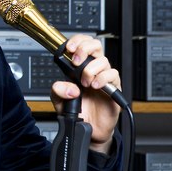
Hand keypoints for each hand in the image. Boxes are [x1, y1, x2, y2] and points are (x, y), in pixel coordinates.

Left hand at [49, 34, 120, 154]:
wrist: (89, 129)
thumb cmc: (77, 112)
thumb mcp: (59, 101)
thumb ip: (57, 91)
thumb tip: (68, 86)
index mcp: (79, 68)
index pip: (82, 45)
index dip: (77, 41)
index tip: (69, 48)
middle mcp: (93, 69)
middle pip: (95, 45)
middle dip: (84, 49)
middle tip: (76, 61)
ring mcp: (104, 78)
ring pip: (103, 60)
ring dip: (91, 69)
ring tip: (85, 83)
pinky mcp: (114, 88)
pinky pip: (113, 75)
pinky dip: (103, 78)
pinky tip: (95, 86)